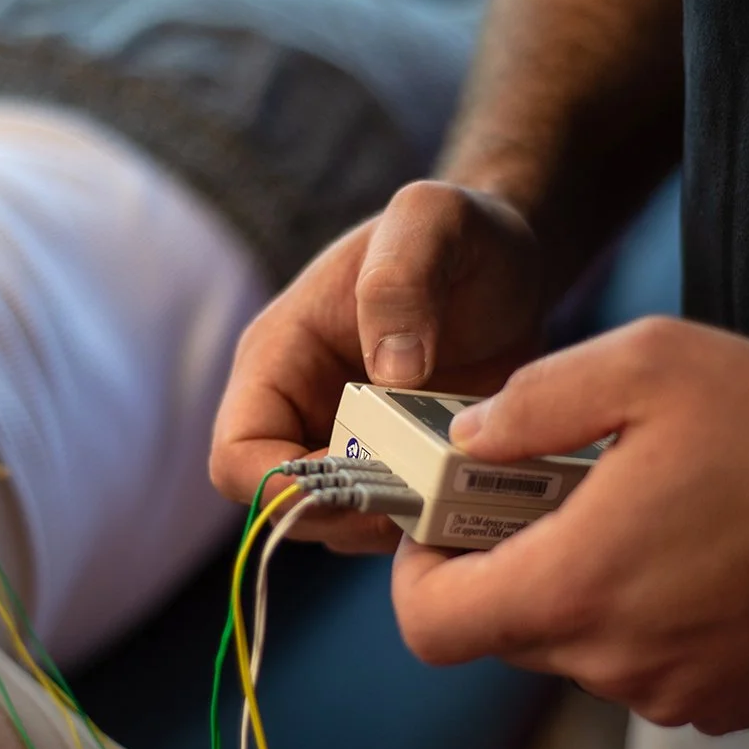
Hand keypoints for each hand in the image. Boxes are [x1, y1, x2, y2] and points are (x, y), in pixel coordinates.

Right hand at [210, 181, 543, 552]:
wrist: (512, 262)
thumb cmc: (462, 235)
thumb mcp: (432, 221)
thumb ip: (401, 278)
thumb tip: (391, 372)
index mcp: (279, 358)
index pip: (236, 458)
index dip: (286, 488)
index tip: (364, 478)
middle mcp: (301, 413)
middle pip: (287, 508)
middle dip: (349, 511)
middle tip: (426, 485)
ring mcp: (347, 448)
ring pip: (340, 527)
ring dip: (393, 522)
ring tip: (456, 478)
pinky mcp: (396, 471)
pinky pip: (392, 525)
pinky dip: (427, 523)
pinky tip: (474, 487)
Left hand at [391, 317, 748, 732]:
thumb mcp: (650, 366)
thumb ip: (533, 402)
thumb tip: (466, 438)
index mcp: (575, 586)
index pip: (430, 626)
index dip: (416, 575)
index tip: (443, 525)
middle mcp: (611, 660)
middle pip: (501, 630)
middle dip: (504, 562)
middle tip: (547, 492)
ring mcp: (668, 692)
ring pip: (573, 646)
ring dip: (579, 585)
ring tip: (634, 512)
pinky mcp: (720, 702)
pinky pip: (638, 664)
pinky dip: (638, 615)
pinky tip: (689, 552)